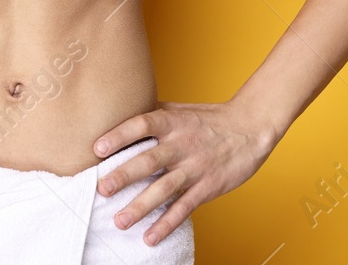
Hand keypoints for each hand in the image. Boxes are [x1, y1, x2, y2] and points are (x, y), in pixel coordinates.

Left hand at [91, 100, 279, 245]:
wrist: (250, 128)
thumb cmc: (208, 119)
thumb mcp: (180, 110)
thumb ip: (152, 114)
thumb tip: (119, 112)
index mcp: (172, 122)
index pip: (142, 124)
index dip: (120, 135)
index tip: (97, 148)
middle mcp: (181, 144)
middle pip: (149, 160)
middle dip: (124, 175)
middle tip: (102, 189)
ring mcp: (194, 167)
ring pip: (164, 189)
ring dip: (141, 206)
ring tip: (120, 221)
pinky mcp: (207, 187)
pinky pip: (184, 208)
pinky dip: (167, 224)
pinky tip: (150, 237)